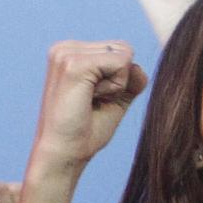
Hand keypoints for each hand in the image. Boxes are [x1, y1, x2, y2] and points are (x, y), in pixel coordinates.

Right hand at [29, 41, 147, 175]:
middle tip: (92, 102)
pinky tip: (90, 100)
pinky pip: (121, 63)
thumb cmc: (85, 131)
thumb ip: (130, 77)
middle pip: (123, 49)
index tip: (93, 100)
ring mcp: (67, 54)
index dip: (118, 80)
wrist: (64, 155)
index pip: (119, 49)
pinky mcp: (74, 64)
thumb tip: (138, 66)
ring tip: (89, 102)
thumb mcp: (115, 98)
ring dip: (116, 85)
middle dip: (119, 80)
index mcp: (69, 52)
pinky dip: (115, 88)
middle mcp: (65, 48)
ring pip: (124, 55)